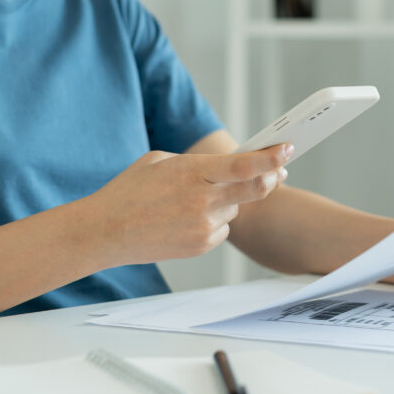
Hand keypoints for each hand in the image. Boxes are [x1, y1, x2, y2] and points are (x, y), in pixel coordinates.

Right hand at [81, 144, 291, 266]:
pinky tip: (186, 218)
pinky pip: (221, 228)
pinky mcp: (201, 245)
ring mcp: (203, 226)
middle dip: (272, 177)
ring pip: (234, 208)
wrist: (106, 231)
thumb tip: (232, 167)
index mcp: (193, 173)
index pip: (245, 165)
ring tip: (192, 199)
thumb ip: (200, 164)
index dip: (271, 157)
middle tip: (280, 171)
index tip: (287, 148)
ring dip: (228, 200)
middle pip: (256, 189)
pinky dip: (213, 220)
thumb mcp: (161, 161)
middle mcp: (203, 201)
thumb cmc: (131, 190)